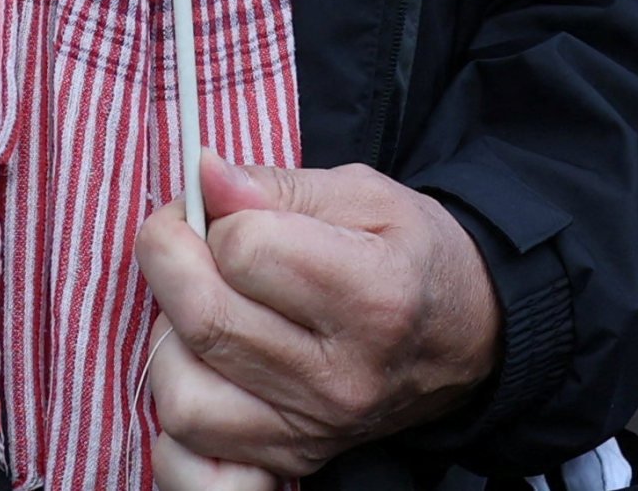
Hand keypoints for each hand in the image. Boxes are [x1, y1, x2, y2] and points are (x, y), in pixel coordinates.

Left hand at [140, 155, 501, 490]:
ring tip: (202, 305)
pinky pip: (189, 456)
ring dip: (170, 338)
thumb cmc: (412, 255)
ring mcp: (312, 429)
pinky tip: (203, 368)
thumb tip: (203, 177)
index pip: (245, 249)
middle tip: (183, 238)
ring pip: (183, 396)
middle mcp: (343, 376)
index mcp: (374, 295)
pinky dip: (178, 412)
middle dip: (169, 260)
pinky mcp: (289, 461)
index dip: (218, 215)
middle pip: (204, 319)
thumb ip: (277, 185)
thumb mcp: (364, 195)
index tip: (224, 206)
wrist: (467, 338)